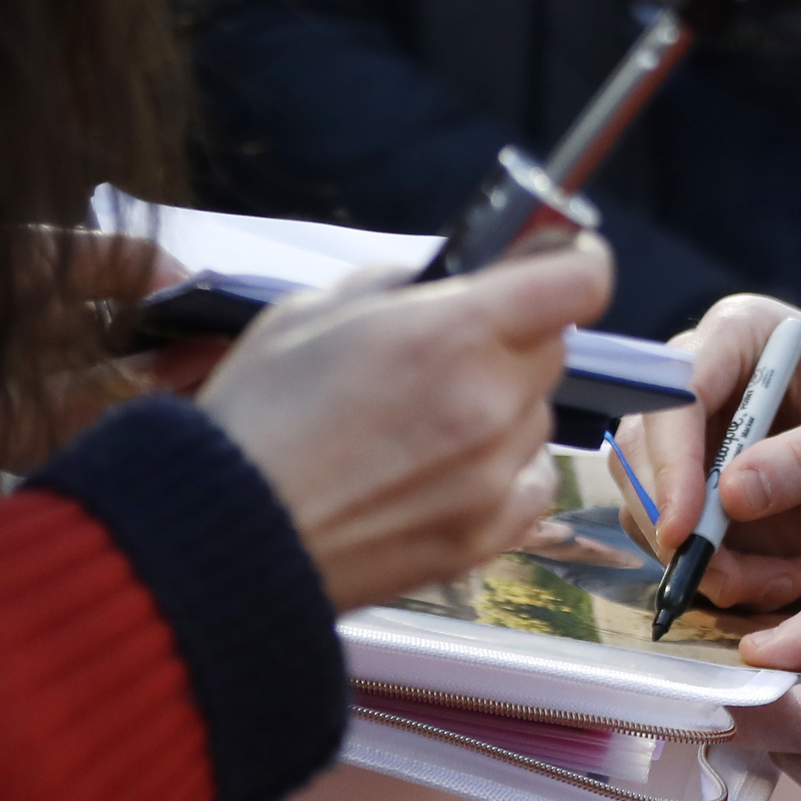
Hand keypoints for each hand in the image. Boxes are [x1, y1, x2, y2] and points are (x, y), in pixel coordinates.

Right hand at [198, 239, 610, 609]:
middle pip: (551, 345)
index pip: (579, 279)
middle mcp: (489, 400)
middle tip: (445, 352)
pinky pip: (531, 479)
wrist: (220, 541)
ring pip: (536, 414)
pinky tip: (440, 470)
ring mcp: (493, 473)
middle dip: (510, 337)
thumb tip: (449, 277)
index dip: (573, 260)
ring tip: (417, 425)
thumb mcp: (308, 313)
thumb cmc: (253, 420)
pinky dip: (502, 470)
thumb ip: (394, 286)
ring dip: (500, 406)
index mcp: (452, 331)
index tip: (554, 260)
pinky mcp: (486, 533)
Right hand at [613, 295, 800, 607]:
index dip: (669, 462)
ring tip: (790, 580)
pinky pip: (684, 549)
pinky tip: (793, 579)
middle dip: (677, 525)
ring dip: (710, 564)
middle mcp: (707, 384)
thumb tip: (729, 493)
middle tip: (731, 580)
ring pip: (652, 511)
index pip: (674, 392)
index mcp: (740, 336)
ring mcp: (700, 446)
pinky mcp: (709, 501)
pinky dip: (728, 581)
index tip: (687, 529)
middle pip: (640, 454)